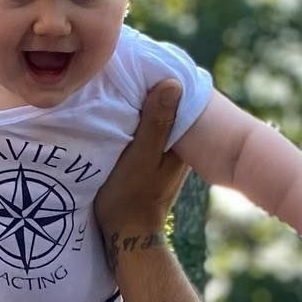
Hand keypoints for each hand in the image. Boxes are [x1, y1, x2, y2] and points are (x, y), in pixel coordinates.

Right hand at [95, 79, 190, 252]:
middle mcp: (180, 144)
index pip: (176, 97)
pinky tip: (119, 113)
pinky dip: (134, 122)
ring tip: (118, 86)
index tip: (136, 65)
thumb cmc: (132, 197)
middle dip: (148, 89)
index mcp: (183, 140)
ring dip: (139, 105)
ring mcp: (166, 153)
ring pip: (155, 117)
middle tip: (123, 71)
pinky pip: (145, 131)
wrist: (127, 236)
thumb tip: (173, 82)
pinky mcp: (152, 161)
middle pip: (166, 105)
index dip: (158, 79)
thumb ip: (157, 122)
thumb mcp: (141, 156)